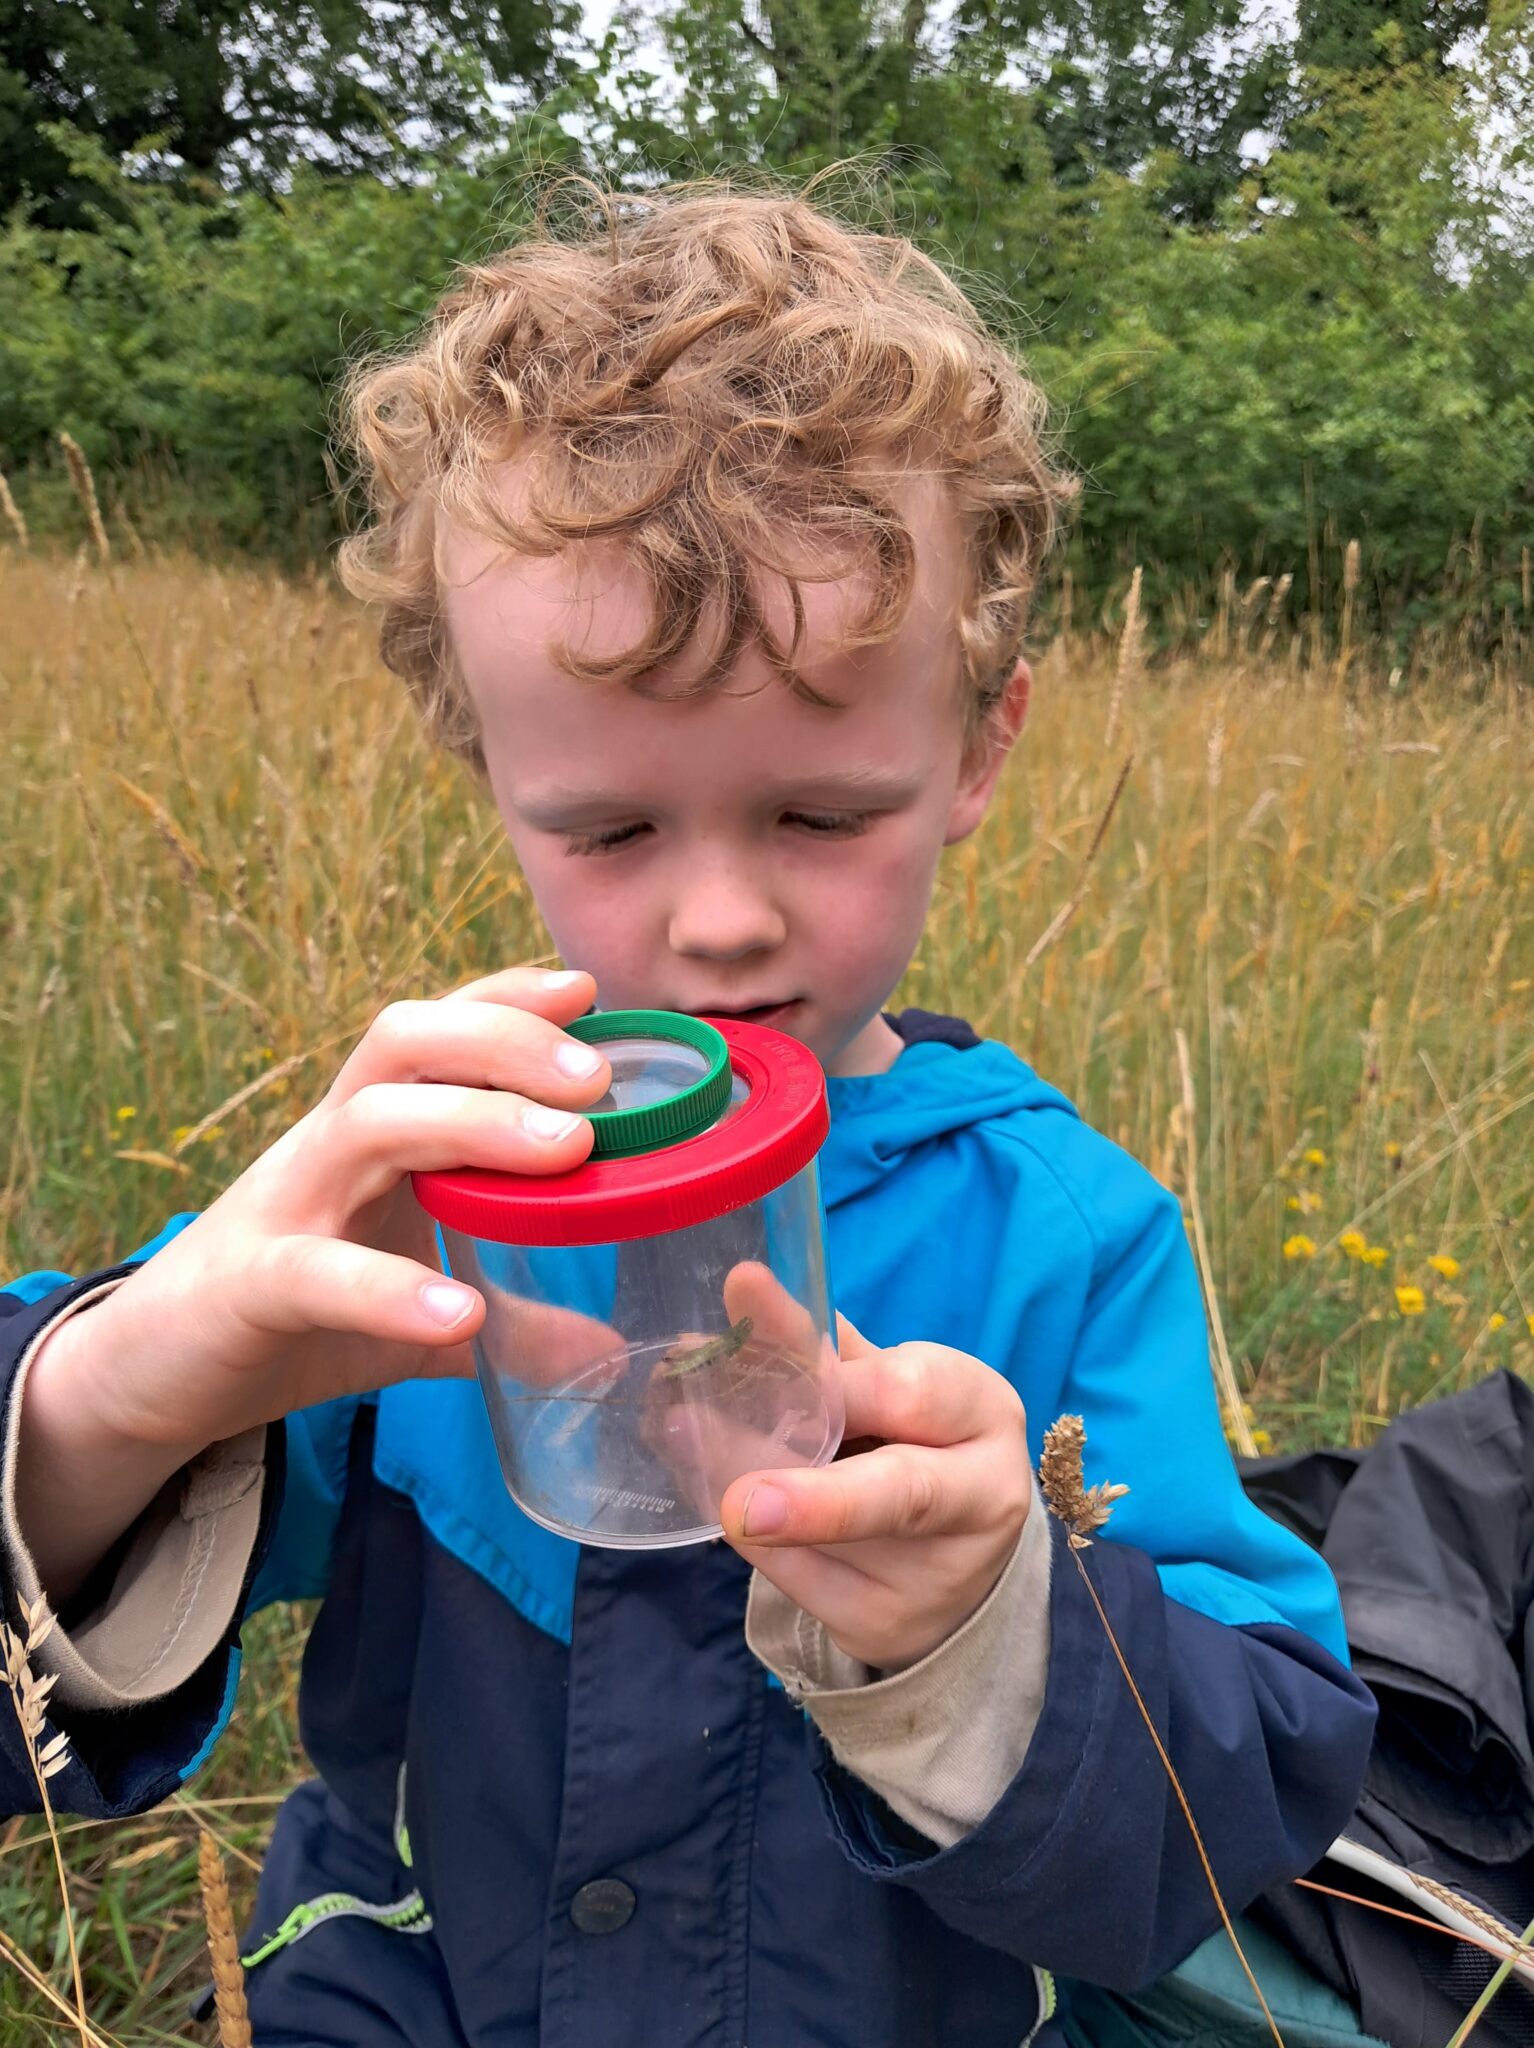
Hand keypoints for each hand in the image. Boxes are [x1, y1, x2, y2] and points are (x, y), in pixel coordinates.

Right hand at [17, 966, 611, 1595]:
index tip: (587, 990)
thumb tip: (601, 1349)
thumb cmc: (294, 1316)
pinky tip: (462, 1312)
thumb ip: (510, 1323)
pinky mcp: (250, 1286)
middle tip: (599, 1081)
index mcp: (372, 1133)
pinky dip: (392, 1289)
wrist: (154, 1374)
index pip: (437, 1034)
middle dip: (506, 1043)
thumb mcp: (418, 1316)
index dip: (506, 999)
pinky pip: (318, 1273)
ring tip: (566, 1149)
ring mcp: (285, 1206)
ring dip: (473, 1122)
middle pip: (404, 1045)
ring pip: (368, 1124)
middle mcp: (328, 1145)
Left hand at [718, 1317, 1031, 1672]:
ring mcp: (933, 1578)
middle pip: (898, 1497)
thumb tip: (747, 1297)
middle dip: (817, 1502)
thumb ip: (833, 1352)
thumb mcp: (898, 1382)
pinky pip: (792, 1579)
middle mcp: (981, 1500)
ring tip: (680, 1434)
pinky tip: (710, 1489)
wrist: (961, 1556)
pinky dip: (745, 1534)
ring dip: (737, 1487)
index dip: (821, 1365)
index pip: (906, 1389)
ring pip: (819, 1543)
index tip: (744, 1315)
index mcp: (986, 1414)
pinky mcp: (880, 1625)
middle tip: (736, 1500)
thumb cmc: (922, 1441)